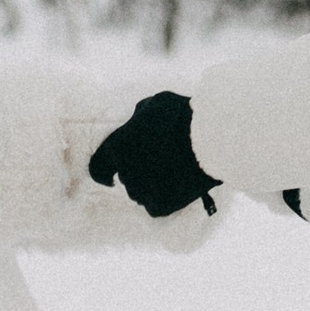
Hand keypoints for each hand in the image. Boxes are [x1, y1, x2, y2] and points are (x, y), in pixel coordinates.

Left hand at [88, 91, 218, 219]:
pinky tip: (179, 185)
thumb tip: (137, 121)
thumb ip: (140, 116)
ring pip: (141, 193)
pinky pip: (156, 206)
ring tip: (175, 172)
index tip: (111, 178)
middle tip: (161, 162)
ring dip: (151, 186)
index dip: (104, 173)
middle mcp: (125, 172)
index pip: (98, 167)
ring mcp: (142, 192)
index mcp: (117, 147)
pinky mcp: (160, 206)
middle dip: (138, 172)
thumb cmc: (183, 117)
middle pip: (126, 178)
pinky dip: (165, 198)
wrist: (211, 142)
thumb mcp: (156, 103)